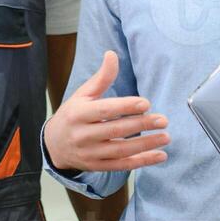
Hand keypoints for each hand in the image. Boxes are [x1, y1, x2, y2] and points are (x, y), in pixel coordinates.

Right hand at [45, 51, 168, 172]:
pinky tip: (160, 155)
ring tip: (165, 137)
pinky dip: (142, 162)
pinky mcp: (97, 166)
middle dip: (141, 125)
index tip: (146, 103)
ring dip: (145, 144)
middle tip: (163, 120)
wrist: (53, 144)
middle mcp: (82, 135)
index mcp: (78, 114)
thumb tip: (112, 54)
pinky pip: (122, 165)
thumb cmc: (73, 114)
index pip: (104, 110)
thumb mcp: (83, 94)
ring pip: (121, 150)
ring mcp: (90, 153)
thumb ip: (101, 78)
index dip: (126, 107)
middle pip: (115, 130)